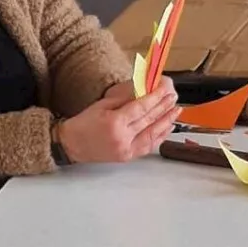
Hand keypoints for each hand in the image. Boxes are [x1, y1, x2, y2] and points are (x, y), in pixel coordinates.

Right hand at [59, 78, 179, 162]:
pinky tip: (167, 128)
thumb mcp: (102, 105)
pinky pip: (148, 146)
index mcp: (114, 123)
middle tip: (173, 97)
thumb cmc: (84, 123)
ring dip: (166, 121)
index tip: (164, 89)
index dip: (155, 98)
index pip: (141, 108)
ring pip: (152, 134)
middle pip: (149, 120)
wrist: (72, 144)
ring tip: (176, 111)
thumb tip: (144, 90)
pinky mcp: (127, 157)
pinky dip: (160, 136)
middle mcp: (122, 138)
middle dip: (163, 107)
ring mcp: (126, 149)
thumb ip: (124, 99)